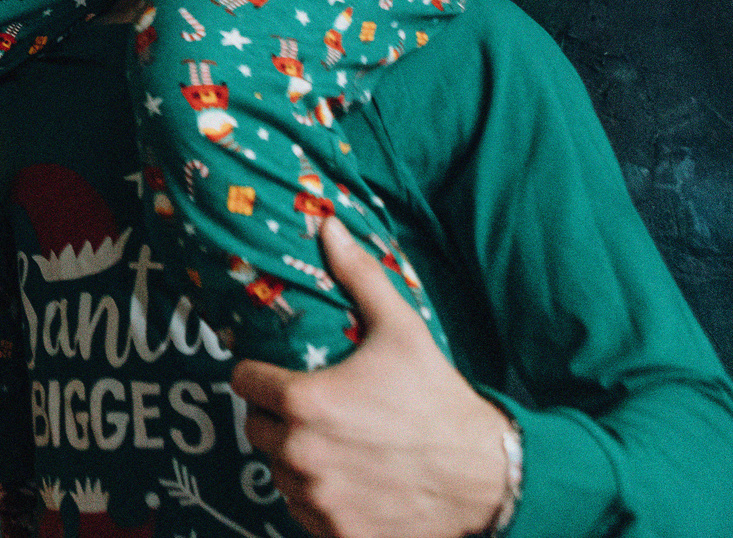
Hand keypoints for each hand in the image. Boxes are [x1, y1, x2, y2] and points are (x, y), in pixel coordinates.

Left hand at [231, 219, 513, 537]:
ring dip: (294, 461)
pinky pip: (301, 514)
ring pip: (276, 474)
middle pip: (256, 429)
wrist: (489, 477)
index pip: (243, 383)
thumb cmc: (439, 399)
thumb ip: (358, 276)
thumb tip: (326, 224)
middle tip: (314, 412)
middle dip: (277, 418)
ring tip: (335, 446)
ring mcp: (317, 500)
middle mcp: (300, 454)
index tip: (278, 376)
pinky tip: (347, 482)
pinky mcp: (338, 534)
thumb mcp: (401, 331)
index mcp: (304, 402)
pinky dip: (316, 501)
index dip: (259, 375)